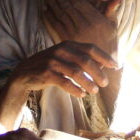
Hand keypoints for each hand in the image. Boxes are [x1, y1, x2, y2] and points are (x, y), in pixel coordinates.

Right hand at [0, 41, 117, 128]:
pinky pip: (65, 82)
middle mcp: (61, 50)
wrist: (25, 72)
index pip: (90, 48)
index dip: (104, 57)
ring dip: (88, 83)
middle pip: (85, 60)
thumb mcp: (64, 57)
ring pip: (76, 72)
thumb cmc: (49, 65)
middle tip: (105, 83)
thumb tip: (102, 66)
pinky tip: (81, 95)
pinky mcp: (46, 73)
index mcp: (68, 44)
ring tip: (95, 91)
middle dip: (98, 73)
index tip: (115, 66)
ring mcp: (53, 61)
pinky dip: (75, 90)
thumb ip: (80, 59)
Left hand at [43, 0, 118, 54]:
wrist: (102, 64)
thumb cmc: (109, 42)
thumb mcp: (113, 26)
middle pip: (68, 5)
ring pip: (60, 13)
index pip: (80, 2)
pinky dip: (50, 16)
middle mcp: (83, 25)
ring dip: (52, 1)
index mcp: (95, 19)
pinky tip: (45, 8)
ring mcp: (74, 33)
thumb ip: (111, 11)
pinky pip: (56, 25)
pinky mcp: (66, 40)